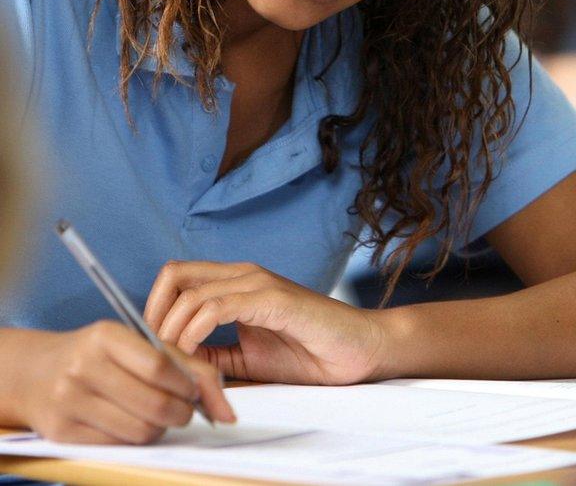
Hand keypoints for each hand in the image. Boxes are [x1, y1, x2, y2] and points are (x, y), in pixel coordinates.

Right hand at [16, 321, 234, 443]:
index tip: (194, 391)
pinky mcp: (61, 431)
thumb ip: (190, 368)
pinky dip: (136, 438)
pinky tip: (133, 422)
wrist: (38, 372)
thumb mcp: (141, 346)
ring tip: (158, 414)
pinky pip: (119, 445)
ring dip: (161, 428)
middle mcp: (83, 366)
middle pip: (156, 404)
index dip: (188, 386)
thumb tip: (229, 414)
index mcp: (106, 336)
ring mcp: (68, 400)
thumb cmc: (104, 356)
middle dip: (183, 412)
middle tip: (184, 409)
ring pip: (141, 430)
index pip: (162, 367)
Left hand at [143, 261, 385, 384]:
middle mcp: (244, 276)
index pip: (177, 278)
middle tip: (158, 353)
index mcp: (237, 285)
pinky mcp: (273, 299)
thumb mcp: (246, 359)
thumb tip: (173, 362)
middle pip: (173, 274)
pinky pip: (217, 308)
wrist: (359, 353)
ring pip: (190, 293)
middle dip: (155, 315)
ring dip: (172, 331)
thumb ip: (212, 355)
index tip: (154, 347)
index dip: (154, 310)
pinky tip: (196, 355)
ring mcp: (259, 284)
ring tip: (176, 362)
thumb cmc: (311, 354)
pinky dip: (196, 332)